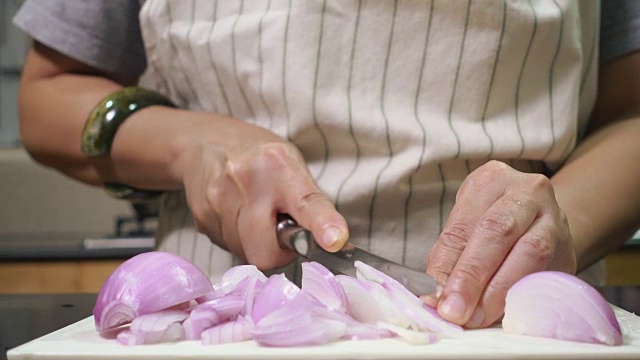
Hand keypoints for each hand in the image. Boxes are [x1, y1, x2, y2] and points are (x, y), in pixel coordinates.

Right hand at [173, 114, 348, 269]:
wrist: (203, 142)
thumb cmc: (258, 158)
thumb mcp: (292, 166)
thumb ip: (310, 204)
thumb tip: (335, 243)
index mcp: (280, 165)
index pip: (306, 202)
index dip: (321, 224)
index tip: (334, 240)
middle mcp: (247, 181)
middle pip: (264, 251)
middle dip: (276, 252)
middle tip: (280, 233)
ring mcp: (219, 200)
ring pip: (244, 253)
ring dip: (255, 245)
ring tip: (255, 217)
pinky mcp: (201, 216)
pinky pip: (227, 247)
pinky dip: (236, 239)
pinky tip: (235, 216)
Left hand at [425, 160, 575, 327]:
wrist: (544, 221)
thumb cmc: (493, 223)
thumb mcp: (467, 227)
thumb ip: (450, 257)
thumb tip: (434, 295)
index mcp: (491, 180)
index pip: (463, 224)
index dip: (446, 263)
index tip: (434, 296)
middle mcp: (527, 191)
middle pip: (497, 232)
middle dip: (472, 276)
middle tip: (454, 310)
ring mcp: (555, 218)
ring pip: (530, 252)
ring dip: (499, 291)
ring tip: (476, 317)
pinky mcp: (570, 248)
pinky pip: (548, 274)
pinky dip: (522, 297)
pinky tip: (504, 314)